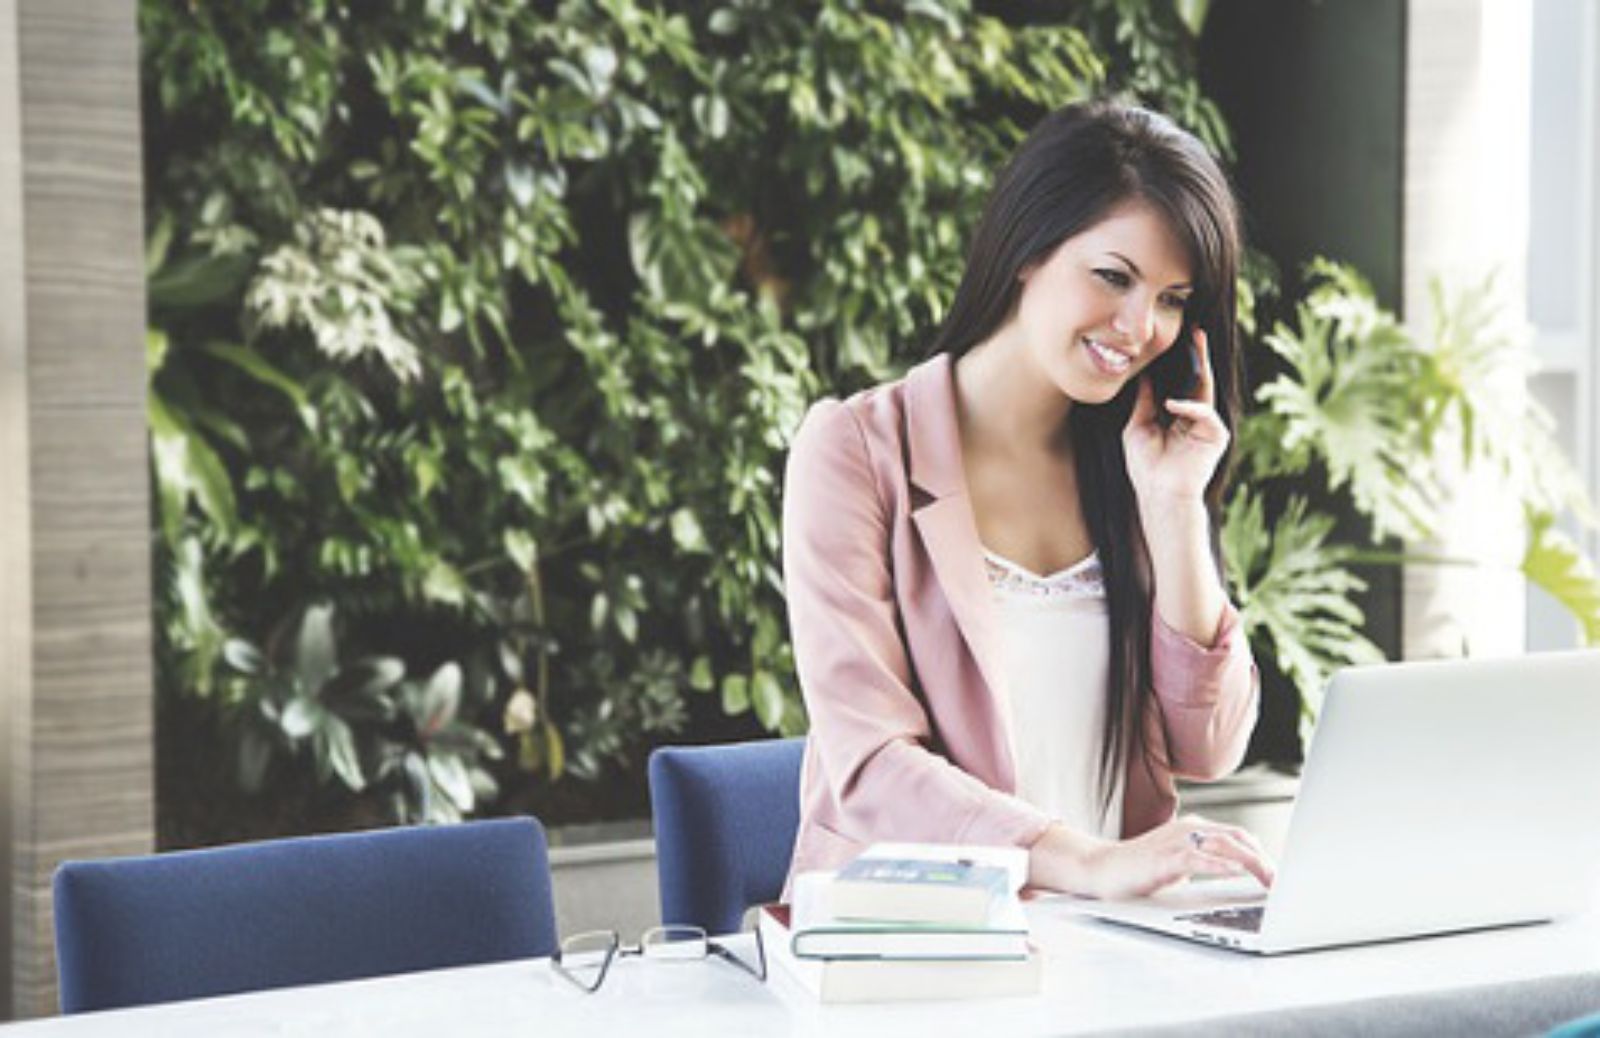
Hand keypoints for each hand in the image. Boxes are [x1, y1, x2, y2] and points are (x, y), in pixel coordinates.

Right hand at [1080, 814, 1275, 899]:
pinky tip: (1234, 872)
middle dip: (1263, 858)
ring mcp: (1176, 841)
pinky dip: (1219, 864)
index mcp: (1194, 829)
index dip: (1261, 853)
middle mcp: (1188, 829)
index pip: (1238, 835)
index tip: (1277, 874)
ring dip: (1251, 862)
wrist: (1102, 869)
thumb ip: (1204, 862)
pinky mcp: (1164, 858)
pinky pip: (1197, 857)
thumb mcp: (1180, 864)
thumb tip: (1235, 872)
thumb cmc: (1139, 869)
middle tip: (1279, 881)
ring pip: (1223, 844)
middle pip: (1238, 837)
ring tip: (1268, 879)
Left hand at [1122, 328, 1229, 506]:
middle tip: (1195, 331)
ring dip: (1201, 366)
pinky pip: (1205, 414)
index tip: (1175, 340)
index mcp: (1178, 415)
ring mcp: (1207, 426)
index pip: (1182, 383)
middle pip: (1198, 380)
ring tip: (1196, 344)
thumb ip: (1144, 402)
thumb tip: (1144, 376)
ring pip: (1206, 390)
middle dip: (1198, 355)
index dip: (1180, 363)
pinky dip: (1189, 407)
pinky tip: (1172, 404)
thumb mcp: (1138, 427)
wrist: (1158, 494)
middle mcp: (1196, 417)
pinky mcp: (1216, 436)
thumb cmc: (1146, 466)